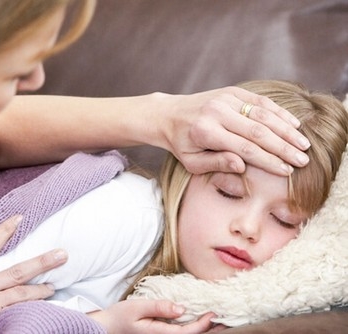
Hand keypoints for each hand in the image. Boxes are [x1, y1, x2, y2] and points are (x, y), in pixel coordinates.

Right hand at [0, 215, 67, 333]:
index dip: (4, 231)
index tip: (19, 218)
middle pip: (16, 270)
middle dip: (40, 262)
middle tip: (62, 254)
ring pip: (21, 291)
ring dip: (41, 287)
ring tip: (55, 284)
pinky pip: (15, 311)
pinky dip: (29, 309)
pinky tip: (42, 308)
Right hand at [88, 299, 214, 333]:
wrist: (105, 328)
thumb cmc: (119, 317)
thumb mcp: (137, 307)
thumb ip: (159, 307)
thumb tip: (181, 308)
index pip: (188, 332)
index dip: (203, 324)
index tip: (214, 313)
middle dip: (208, 329)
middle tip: (225, 320)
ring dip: (201, 329)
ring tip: (216, 321)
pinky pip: (178, 333)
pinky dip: (191, 328)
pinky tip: (196, 322)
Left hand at [151, 87, 310, 175]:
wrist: (168, 114)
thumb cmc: (182, 144)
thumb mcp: (192, 162)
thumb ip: (217, 163)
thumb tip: (243, 165)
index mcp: (206, 132)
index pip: (244, 149)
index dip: (268, 161)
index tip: (287, 171)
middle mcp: (216, 112)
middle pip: (258, 132)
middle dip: (283, 147)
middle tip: (303, 160)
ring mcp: (225, 99)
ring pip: (263, 114)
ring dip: (286, 130)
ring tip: (304, 145)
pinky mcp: (232, 91)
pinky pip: (260, 101)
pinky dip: (278, 112)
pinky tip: (294, 125)